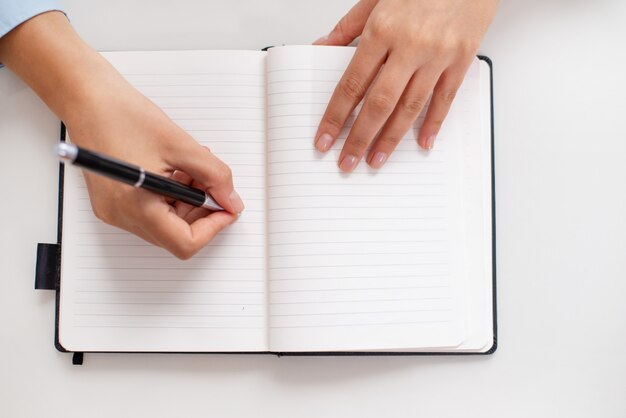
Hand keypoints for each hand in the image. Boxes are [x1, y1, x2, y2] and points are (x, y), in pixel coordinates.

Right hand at [70, 87, 243, 259]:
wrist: (87, 99)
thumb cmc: (124, 115)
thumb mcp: (183, 146)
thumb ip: (214, 176)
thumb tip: (231, 200)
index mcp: (136, 206)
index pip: (185, 243)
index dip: (213, 226)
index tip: (227, 207)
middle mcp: (121, 216)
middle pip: (175, 236)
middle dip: (202, 212)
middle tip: (212, 184)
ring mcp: (114, 212)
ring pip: (165, 225)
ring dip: (188, 204)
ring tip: (192, 171)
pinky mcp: (113, 203)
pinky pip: (151, 213)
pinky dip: (171, 198)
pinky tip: (176, 172)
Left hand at [313, 0, 497, 170]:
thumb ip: (348, 26)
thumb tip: (322, 48)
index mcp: (383, 29)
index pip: (352, 84)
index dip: (336, 116)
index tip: (325, 138)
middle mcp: (410, 45)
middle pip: (379, 103)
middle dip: (359, 138)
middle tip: (347, 161)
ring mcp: (438, 55)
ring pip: (410, 107)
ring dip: (391, 139)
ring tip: (376, 160)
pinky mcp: (461, 59)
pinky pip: (445, 99)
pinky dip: (433, 124)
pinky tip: (422, 143)